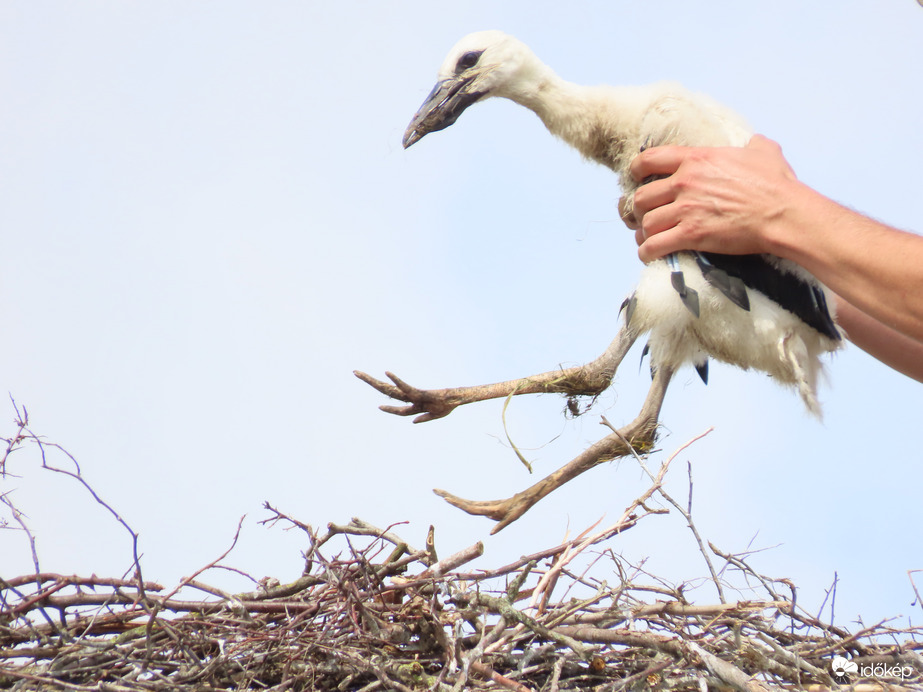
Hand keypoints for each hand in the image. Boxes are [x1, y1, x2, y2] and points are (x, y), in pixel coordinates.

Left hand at [628, 135, 797, 261]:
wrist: (783, 214)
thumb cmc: (777, 184)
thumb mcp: (764, 152)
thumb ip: (752, 144)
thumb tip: (755, 142)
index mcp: (697, 159)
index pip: (650, 159)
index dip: (637, 170)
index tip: (636, 178)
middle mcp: (685, 182)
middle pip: (641, 197)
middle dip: (639, 209)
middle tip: (645, 216)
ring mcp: (686, 210)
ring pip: (645, 223)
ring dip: (644, 233)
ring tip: (648, 238)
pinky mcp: (691, 235)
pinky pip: (654, 246)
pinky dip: (647, 252)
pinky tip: (650, 254)